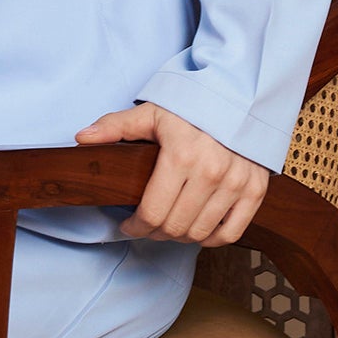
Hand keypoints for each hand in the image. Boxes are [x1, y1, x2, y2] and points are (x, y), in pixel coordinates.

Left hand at [73, 103, 267, 247]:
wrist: (241, 98)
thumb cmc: (192, 107)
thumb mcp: (152, 113)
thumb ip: (115, 126)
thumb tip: (82, 138)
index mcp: (182, 155)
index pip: (152, 212)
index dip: (134, 227)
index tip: (127, 226)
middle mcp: (212, 172)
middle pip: (175, 227)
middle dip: (154, 233)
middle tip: (146, 226)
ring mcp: (237, 183)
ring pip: (200, 234)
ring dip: (179, 237)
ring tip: (169, 226)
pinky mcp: (255, 190)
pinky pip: (230, 232)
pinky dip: (211, 238)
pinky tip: (197, 230)